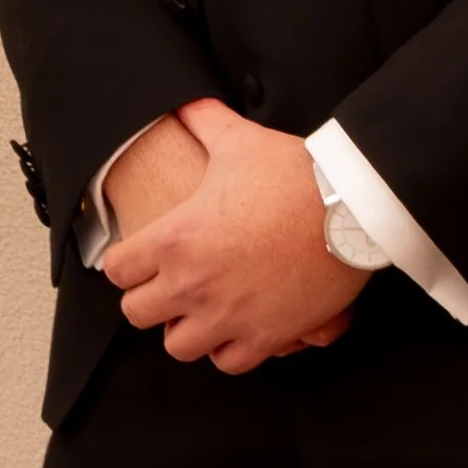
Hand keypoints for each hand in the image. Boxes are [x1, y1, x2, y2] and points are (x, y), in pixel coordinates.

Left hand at [102, 96, 367, 375]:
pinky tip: (236, 327)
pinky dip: (228, 349)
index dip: (125, 262)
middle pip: (138, 313)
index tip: (138, 257)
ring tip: (199, 310)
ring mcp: (228, 315)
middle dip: (149, 298)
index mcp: (175, 239)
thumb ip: (202, 121)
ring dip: (185, 328)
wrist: (350, 208)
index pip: (118, 270)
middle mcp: (193, 284)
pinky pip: (229, 362)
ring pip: (179, 346)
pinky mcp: (266, 336)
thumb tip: (184, 105)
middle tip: (167, 283)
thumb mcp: (238, 139)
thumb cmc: (293, 174)